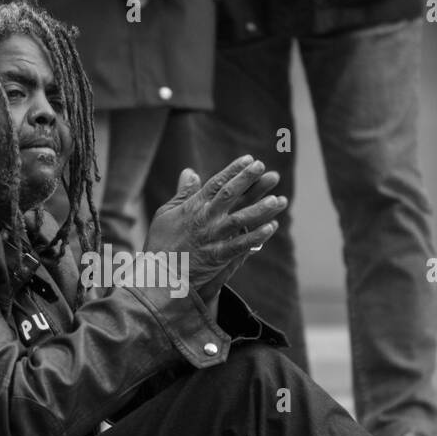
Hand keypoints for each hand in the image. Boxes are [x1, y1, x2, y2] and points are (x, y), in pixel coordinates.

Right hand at [143, 156, 285, 301]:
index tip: (250, 159)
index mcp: (192, 207)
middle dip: (248, 180)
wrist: (157, 275)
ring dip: (260, 208)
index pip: (216, 183)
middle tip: (265, 169)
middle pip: (229, 194)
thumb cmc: (160, 244)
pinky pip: (240, 245)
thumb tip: (190, 171)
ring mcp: (212, 237)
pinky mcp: (217, 256)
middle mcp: (204, 218)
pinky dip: (256, 237)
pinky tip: (272, 228)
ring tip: (279, 199)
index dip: (234, 170)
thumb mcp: (165, 213)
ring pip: (240, 218)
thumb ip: (182, 193)